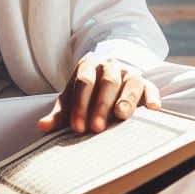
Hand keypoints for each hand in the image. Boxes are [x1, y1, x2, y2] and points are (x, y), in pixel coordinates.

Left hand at [37, 54, 160, 134]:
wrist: (105, 83)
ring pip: (131, 82)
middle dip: (101, 104)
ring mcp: (129, 73)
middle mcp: (111, 66)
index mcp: (89, 66)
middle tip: (96, 127)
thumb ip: (59, 115)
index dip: (80, 104)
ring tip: (121, 116)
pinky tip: (152, 109)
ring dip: (126, 99)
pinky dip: (152, 97)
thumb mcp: (71, 102)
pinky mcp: (146, 84)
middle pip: (107, 81)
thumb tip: (42, 126)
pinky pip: (151, 88)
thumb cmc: (86, 96)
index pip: (84, 81)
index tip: (77, 127)